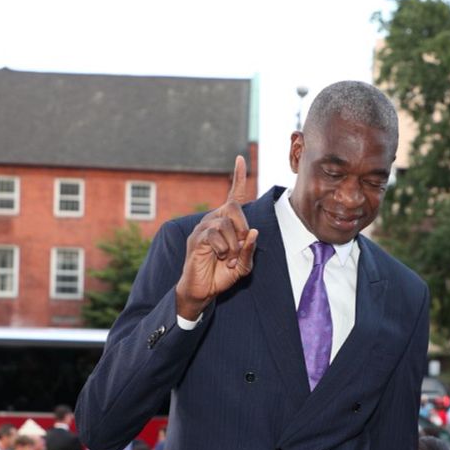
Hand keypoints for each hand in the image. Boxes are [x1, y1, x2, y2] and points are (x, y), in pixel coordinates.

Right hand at [176, 155, 258, 319]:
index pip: (234, 196)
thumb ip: (249, 250)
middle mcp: (213, 220)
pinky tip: (219, 258)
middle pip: (233, 208)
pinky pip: (214, 236)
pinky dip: (223, 250)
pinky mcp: (196, 239)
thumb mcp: (244, 265)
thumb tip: (253, 232)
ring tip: (228, 259)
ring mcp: (202, 228)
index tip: (241, 158)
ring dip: (232, 245)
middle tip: (238, 250)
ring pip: (225, 224)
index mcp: (226, 222)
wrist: (203, 291)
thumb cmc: (222, 275)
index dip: (238, 177)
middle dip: (241, 230)